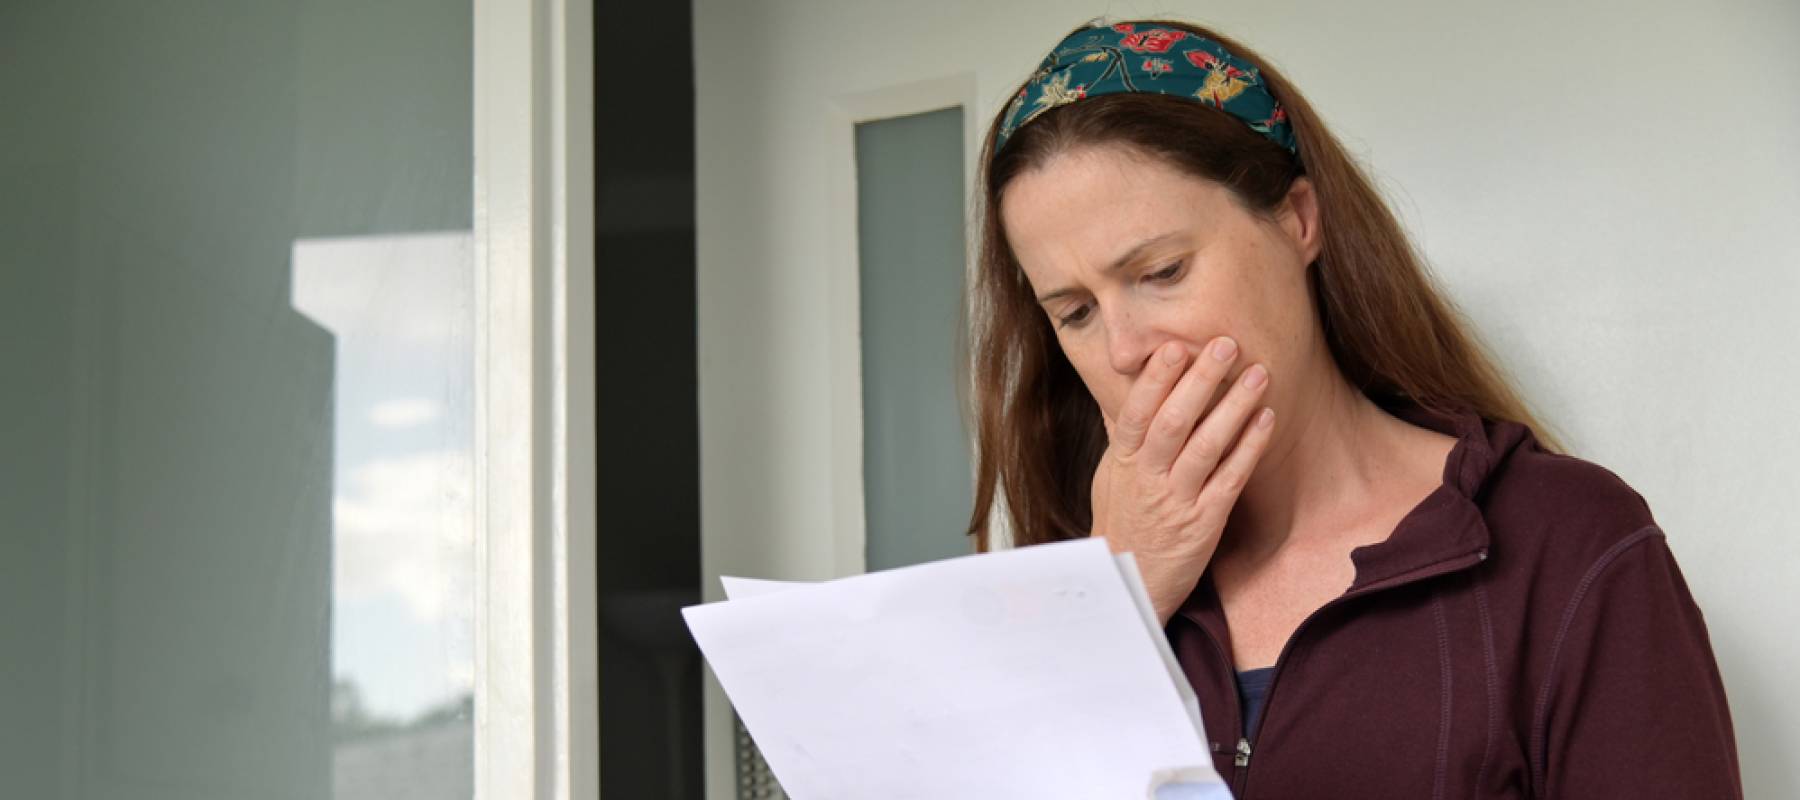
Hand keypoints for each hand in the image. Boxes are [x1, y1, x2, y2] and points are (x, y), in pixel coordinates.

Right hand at [1090, 337, 1275, 623]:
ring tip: (1257, 374)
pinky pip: (1229, 480)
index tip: (1175, 347)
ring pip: (1205, 447)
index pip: (1136, 413)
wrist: (1126, 587)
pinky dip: (1248, 448)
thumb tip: (1121, 397)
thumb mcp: (1109, 479)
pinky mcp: (1203, 523)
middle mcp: (1147, 479)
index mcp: (1123, 463)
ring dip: (1233, 407)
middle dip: (1200, 381)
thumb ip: (1120, 439)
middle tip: (1226, 344)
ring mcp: (1176, 501)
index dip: (1155, 380)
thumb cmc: (1121, 527)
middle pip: (1173, 422)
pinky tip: (1266, 420)